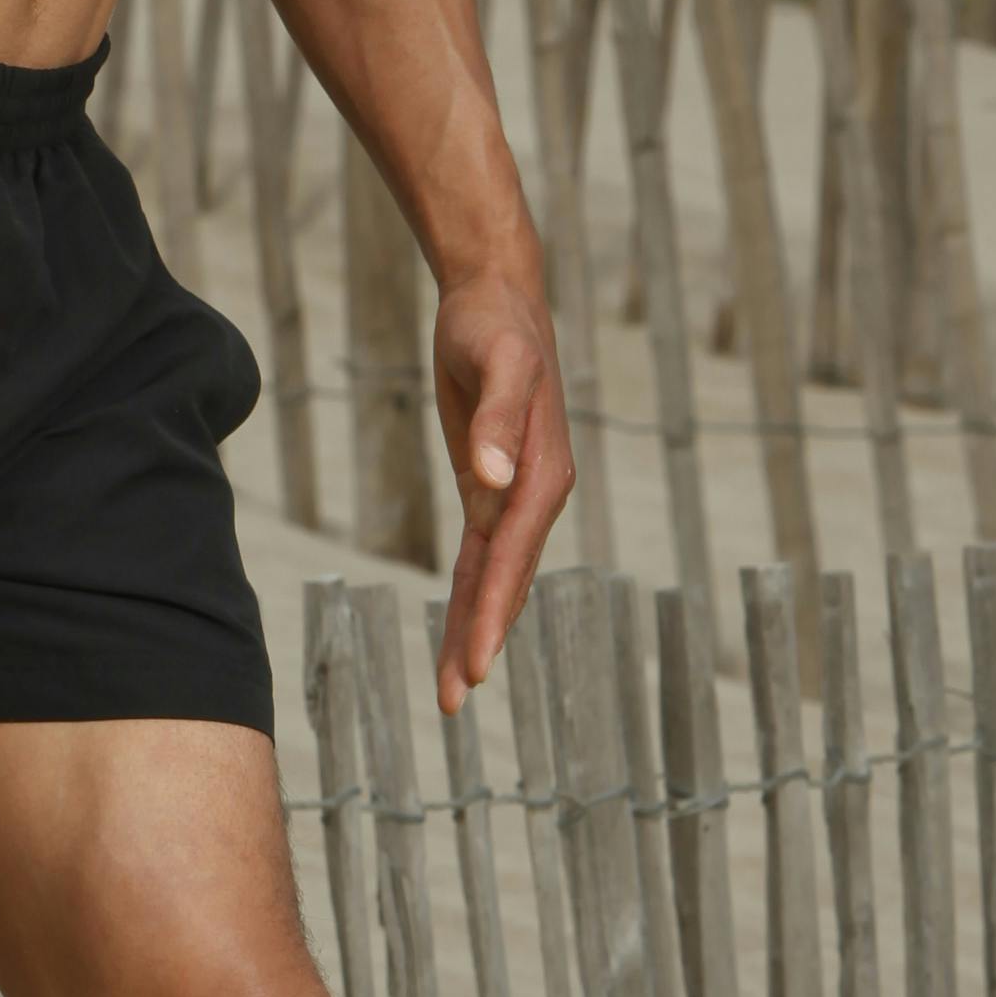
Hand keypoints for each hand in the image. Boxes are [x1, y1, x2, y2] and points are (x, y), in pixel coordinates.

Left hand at [431, 269, 571, 705]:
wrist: (498, 298)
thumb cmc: (495, 326)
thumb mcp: (496, 362)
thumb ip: (496, 420)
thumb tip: (492, 479)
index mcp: (543, 475)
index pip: (511, 559)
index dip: (490, 614)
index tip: (474, 665)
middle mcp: (536, 494)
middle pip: (505, 581)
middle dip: (480, 639)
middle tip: (453, 698)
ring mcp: (516, 493)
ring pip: (493, 576)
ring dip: (475, 628)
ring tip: (452, 689)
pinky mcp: (492, 485)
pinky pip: (481, 553)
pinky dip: (472, 591)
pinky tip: (461, 629)